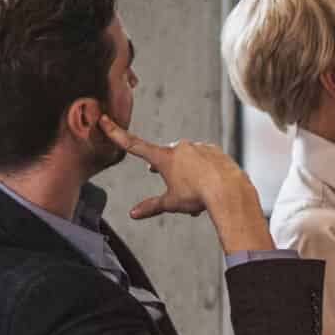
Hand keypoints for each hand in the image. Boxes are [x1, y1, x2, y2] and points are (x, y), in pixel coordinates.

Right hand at [101, 116, 256, 222]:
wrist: (229, 191)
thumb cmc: (198, 197)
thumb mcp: (171, 203)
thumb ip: (152, 206)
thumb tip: (134, 214)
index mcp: (165, 157)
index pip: (135, 145)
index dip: (117, 134)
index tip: (105, 121)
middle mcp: (181, 147)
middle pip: (166, 157)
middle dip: (167, 169)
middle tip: (175, 185)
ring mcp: (200, 147)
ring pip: (188, 161)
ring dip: (188, 173)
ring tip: (197, 194)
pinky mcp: (216, 151)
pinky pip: (205, 160)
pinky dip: (205, 171)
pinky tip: (211, 185)